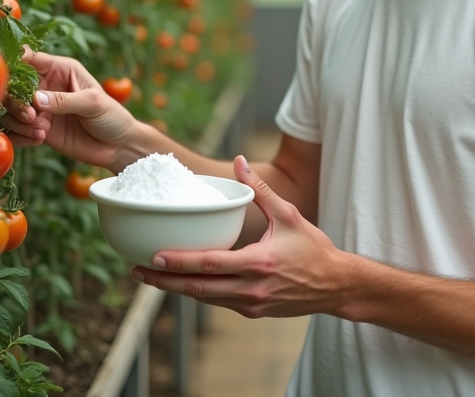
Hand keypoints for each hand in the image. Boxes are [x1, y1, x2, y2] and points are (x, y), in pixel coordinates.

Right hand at [0, 48, 136, 170]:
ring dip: (18, 122)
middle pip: (13, 86)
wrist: (118, 147)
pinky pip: (16, 131)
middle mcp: (46, 87)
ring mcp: (40, 109)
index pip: (30, 58)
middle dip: (15, 101)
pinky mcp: (38, 129)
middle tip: (30, 116)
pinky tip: (39, 140)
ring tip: (40, 131)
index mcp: (60, 69)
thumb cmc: (112, 116)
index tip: (8, 77)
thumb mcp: (92, 103)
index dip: (15, 63)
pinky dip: (21, 136)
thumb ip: (64, 100)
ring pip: (10, 110)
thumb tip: (36, 99)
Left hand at [131, 156, 350, 318]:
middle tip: (137, 272)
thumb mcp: (289, 214)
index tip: (153, 257)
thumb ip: (260, 190)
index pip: (210, 264)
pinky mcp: (253, 312)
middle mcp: (252, 288)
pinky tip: (183, 281)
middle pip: (198, 288)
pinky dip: (199, 292)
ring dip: (177, 288)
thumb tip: (239, 161)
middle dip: (165, 281)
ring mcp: (251, 304)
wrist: (336, 286)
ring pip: (206, 298)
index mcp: (259, 263)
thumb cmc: (314, 248)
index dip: (179, 263)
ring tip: (151, 277)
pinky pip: (219, 301)